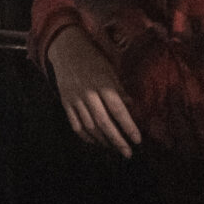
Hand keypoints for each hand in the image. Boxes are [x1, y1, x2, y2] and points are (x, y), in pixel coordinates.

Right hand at [46, 28, 140, 157]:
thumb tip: (131, 107)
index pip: (118, 110)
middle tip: (128, 153)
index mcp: (103, 84)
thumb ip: (119, 90)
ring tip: (114, 148)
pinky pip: (76, 125)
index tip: (137, 140)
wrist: (66, 50)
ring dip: (103, 140)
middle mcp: (88, 93)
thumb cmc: (93, 60)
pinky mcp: (65, 103)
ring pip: (89, 127)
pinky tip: (96, 142)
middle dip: (117, 140)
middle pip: (104, 122)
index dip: (128, 126)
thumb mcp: (110, 71)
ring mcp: (75, 99)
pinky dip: (86, 137)